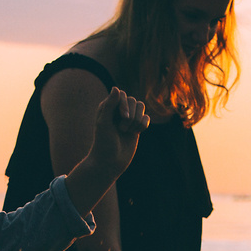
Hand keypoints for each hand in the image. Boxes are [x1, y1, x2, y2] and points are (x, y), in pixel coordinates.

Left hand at [64, 87, 149, 211]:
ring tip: (127, 132)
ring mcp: (128, 118)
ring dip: (137, 120)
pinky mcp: (136, 126)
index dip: (125, 104)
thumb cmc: (103, 143)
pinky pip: (146, 118)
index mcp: (107, 107)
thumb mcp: (104, 123)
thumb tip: (116, 88)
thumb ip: (110, 105)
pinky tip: (136, 133)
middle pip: (133, 101)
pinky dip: (143, 125)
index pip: (122, 95)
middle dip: (131, 115)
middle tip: (122, 129)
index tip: (123, 117)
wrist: (110, 162)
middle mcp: (118, 110)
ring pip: (141, 107)